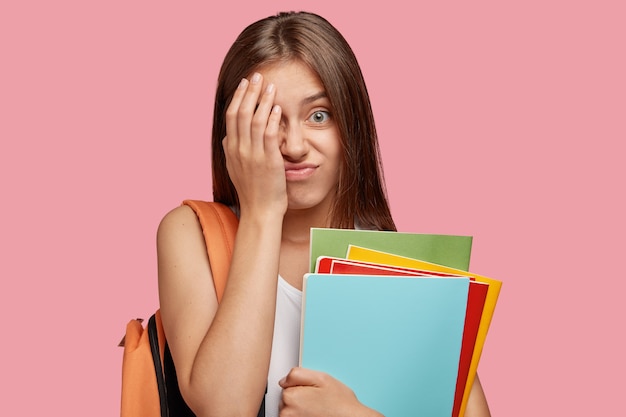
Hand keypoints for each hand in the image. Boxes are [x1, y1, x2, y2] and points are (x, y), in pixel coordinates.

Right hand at [223, 72, 285, 216]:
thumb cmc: (252, 191)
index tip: (244, 83)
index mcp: (231, 149)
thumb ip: (232, 150)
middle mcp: (239, 150)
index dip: (238, 97)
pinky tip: (277, 107)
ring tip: (270, 86)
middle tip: (257, 75)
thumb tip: (228, 136)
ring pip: (255, 120)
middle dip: (249, 92)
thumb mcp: (235, 168)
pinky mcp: (268, 161)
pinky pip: (269, 135)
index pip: (231, 116)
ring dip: (263, 100)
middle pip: (242, 113)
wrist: (260, 211)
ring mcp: (253, 155)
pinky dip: (272, 119)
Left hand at [279, 367, 383, 416]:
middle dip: (299, 398)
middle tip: (317, 400)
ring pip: (290, 412)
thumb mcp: (321, 378)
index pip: (285, 387)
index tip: (312, 391)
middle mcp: (286, 413)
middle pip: (286, 400)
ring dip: (300, 410)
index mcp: (290, 397)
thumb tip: (283, 380)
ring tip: (317, 410)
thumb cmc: (340, 403)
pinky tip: (314, 416)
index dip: (300, 387)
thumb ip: (297, 374)